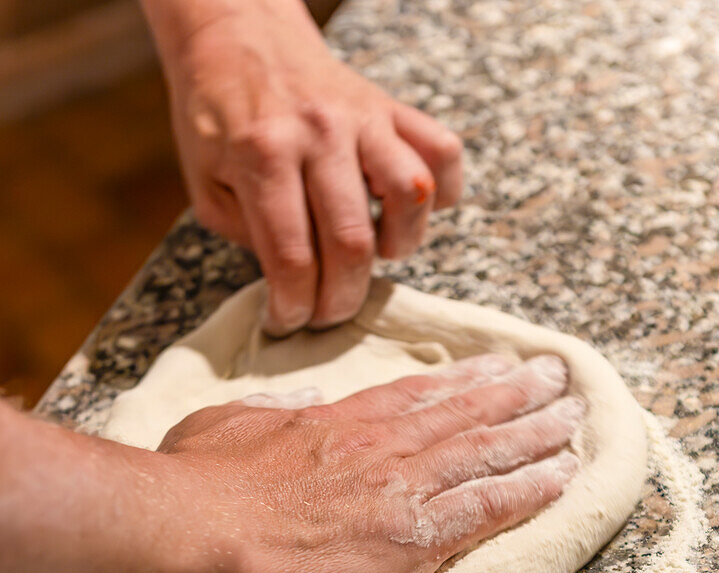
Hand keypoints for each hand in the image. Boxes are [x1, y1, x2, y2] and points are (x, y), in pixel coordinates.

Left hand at [144, 0, 462, 333]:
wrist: (237, 33)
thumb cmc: (216, 115)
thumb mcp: (204, 182)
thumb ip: (246, 235)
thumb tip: (292, 283)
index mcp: (262, 154)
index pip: (292, 257)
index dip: (294, 307)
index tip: (288, 323)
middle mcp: (319, 132)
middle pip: (352, 243)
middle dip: (341, 300)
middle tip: (327, 314)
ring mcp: (362, 116)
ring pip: (409, 195)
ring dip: (398, 244)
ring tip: (374, 252)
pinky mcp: (390, 107)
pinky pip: (442, 150)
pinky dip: (441, 191)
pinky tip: (410, 210)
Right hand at [158, 353, 582, 572]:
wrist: (201, 532)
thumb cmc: (200, 483)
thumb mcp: (224, 422)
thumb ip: (267, 410)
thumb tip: (296, 400)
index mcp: (338, 421)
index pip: (417, 396)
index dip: (463, 381)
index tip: (495, 368)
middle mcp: (383, 447)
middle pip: (466, 414)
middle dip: (517, 394)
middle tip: (556, 378)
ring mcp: (404, 489)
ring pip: (488, 452)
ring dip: (537, 434)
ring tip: (574, 418)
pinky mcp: (415, 538)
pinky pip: (489, 507)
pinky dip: (530, 490)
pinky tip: (561, 478)